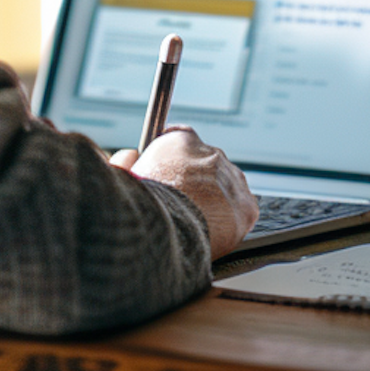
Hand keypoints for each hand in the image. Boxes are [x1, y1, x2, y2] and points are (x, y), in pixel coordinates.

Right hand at [111, 126, 258, 259]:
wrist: (165, 231)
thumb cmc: (140, 205)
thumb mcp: (122, 175)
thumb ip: (126, 160)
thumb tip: (130, 156)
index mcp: (180, 141)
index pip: (183, 139)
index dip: (176, 156)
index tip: (170, 169)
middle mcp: (210, 153)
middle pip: (207, 166)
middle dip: (197, 183)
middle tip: (182, 205)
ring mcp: (231, 179)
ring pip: (227, 187)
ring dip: (216, 201)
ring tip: (198, 223)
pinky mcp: (246, 207)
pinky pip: (243, 211)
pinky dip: (232, 222)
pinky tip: (216, 231)